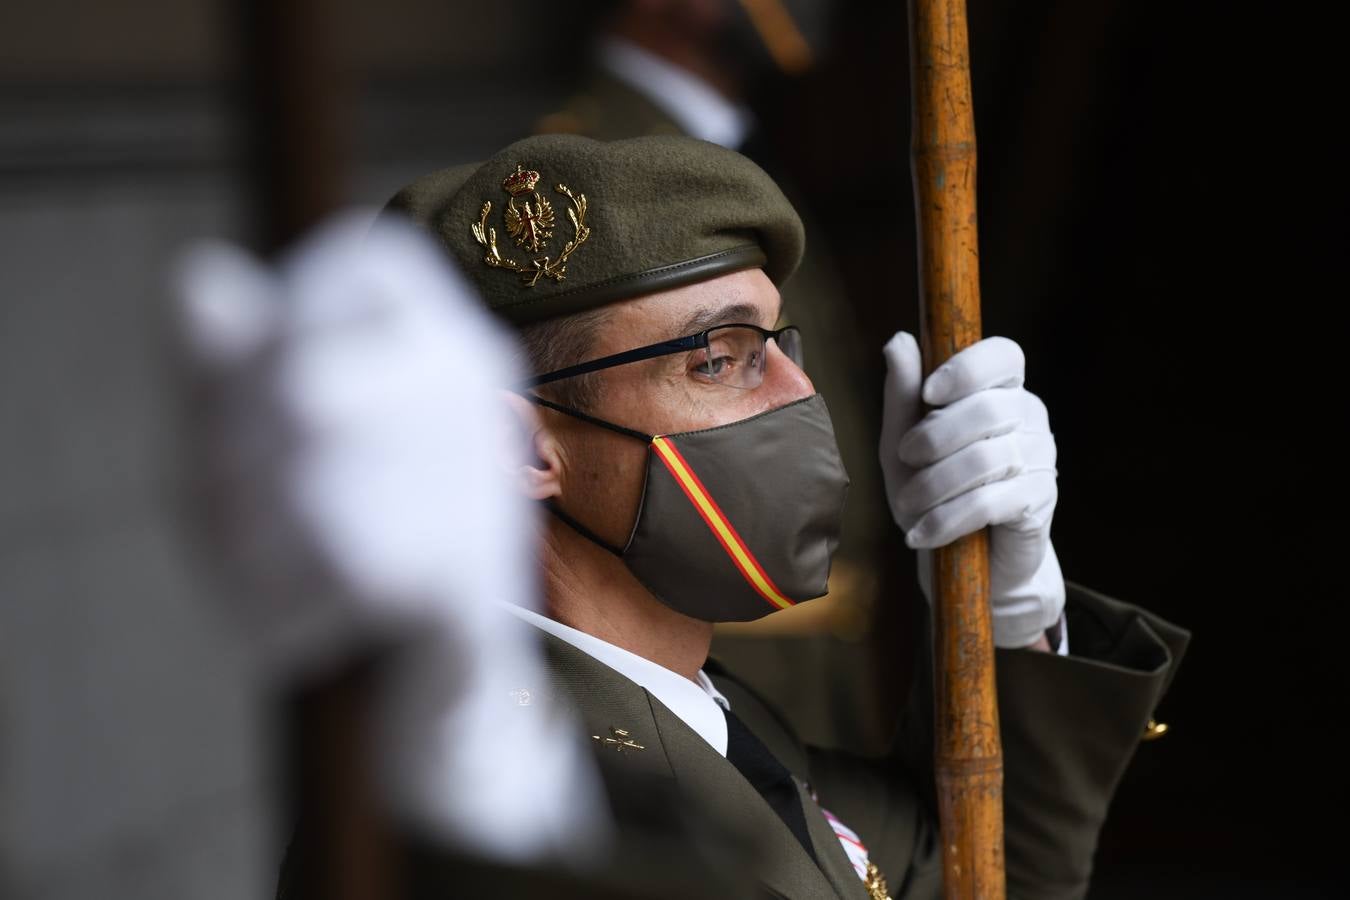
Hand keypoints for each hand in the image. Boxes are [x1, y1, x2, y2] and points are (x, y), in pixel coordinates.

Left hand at [879, 332, 1064, 648]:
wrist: (965, 559)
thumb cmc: (933, 490)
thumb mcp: (903, 443)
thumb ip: (902, 394)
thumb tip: (898, 339)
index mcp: (999, 390)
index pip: (1003, 355)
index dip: (968, 369)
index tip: (929, 394)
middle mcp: (1028, 416)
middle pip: (987, 409)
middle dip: (934, 437)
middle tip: (903, 460)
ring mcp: (1041, 457)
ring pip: (985, 459)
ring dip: (933, 487)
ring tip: (907, 509)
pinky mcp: (1040, 500)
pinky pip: (990, 502)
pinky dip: (947, 519)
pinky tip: (922, 534)